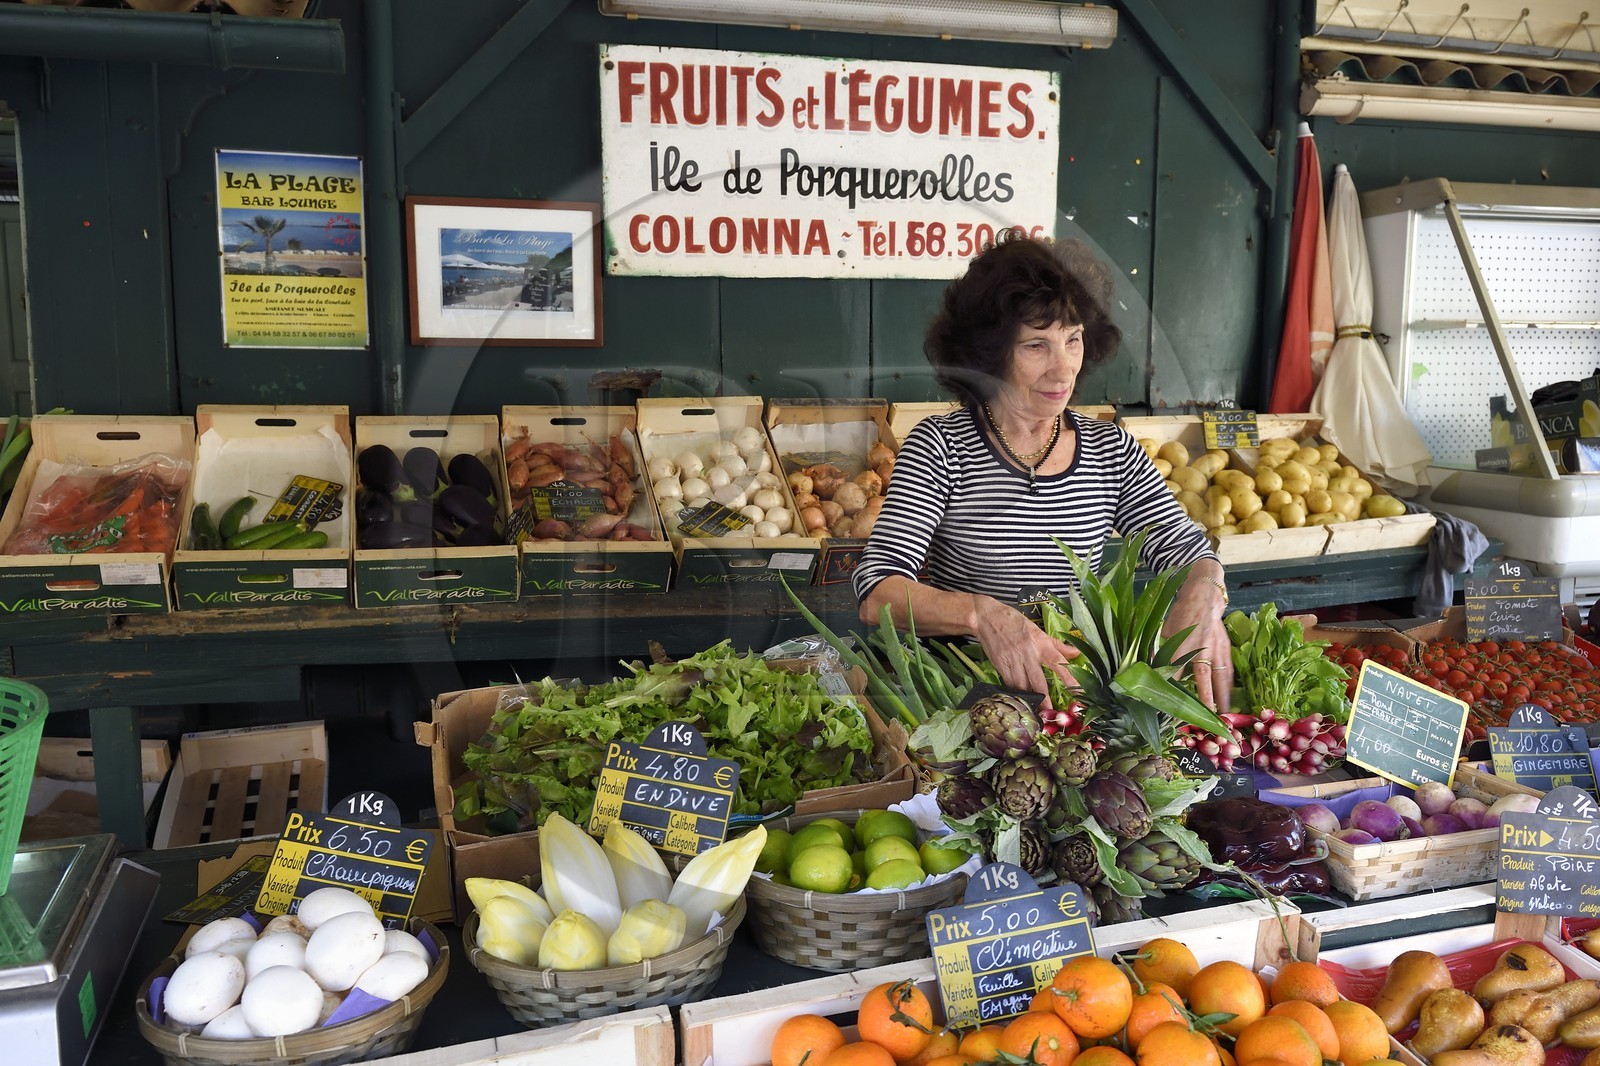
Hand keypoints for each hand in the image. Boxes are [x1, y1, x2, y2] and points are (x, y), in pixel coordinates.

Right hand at [972, 597, 1076, 704]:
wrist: (987, 618)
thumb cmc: (1015, 623)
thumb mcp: (1038, 631)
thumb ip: (1058, 645)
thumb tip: (1076, 654)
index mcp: (1041, 643)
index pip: (1059, 662)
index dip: (1069, 677)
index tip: (1077, 691)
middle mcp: (1028, 653)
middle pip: (1038, 681)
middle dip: (1044, 699)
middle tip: (1050, 713)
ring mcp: (1013, 660)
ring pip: (1022, 685)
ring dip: (1028, 698)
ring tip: (1034, 709)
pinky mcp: (1000, 665)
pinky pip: (1009, 683)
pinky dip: (1015, 692)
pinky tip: (1019, 698)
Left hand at [1167, 569, 1232, 712]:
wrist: (1204, 598)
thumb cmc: (1181, 615)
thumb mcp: (1164, 631)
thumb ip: (1158, 651)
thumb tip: (1145, 670)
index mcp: (1181, 644)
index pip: (1176, 672)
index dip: (1174, 690)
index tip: (1172, 707)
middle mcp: (1200, 649)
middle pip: (1203, 678)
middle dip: (1204, 699)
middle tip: (1205, 719)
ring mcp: (1216, 649)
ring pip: (1220, 677)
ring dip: (1221, 697)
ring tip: (1223, 716)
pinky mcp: (1226, 649)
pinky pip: (1228, 671)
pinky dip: (1229, 687)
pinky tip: (1230, 700)